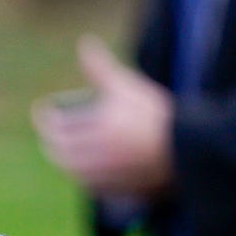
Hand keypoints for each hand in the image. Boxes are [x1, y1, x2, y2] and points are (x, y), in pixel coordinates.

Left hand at [31, 35, 174, 199]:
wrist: (191, 151)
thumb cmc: (157, 116)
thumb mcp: (127, 87)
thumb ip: (101, 69)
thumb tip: (84, 44)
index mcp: (97, 130)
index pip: (56, 127)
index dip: (44, 118)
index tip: (43, 110)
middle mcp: (98, 156)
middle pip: (59, 152)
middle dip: (52, 141)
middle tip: (51, 131)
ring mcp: (106, 177)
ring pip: (72, 171)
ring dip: (64, 159)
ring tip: (65, 149)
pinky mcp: (118, 191)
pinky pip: (89, 185)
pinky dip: (82, 175)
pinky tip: (85, 168)